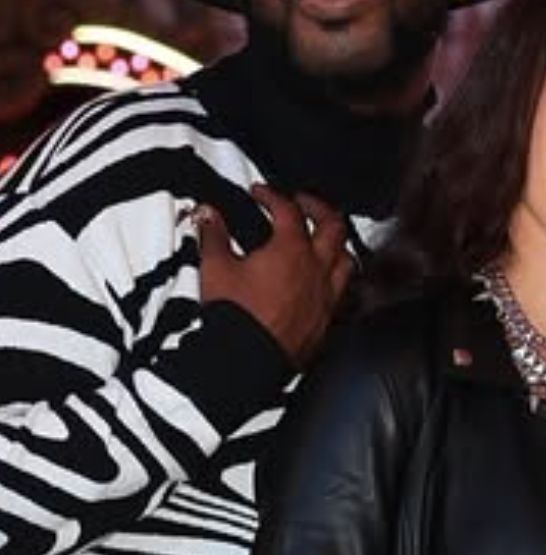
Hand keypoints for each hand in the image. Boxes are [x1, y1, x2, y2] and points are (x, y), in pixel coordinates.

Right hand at [196, 184, 353, 365]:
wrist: (246, 361)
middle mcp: (316, 270)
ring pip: (346, 259)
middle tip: (303, 203)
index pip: (288, 210)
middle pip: (332, 226)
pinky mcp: (326, 321)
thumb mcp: (216, 268)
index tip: (261, 194)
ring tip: (323, 240)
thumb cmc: (236, 317)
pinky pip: (342, 292)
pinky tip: (323, 283)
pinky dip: (335, 279)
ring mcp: (325, 296)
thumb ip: (213, 236)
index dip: (273, 195)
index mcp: (291, 250)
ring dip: (335, 243)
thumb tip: (208, 215)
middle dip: (318, 208)